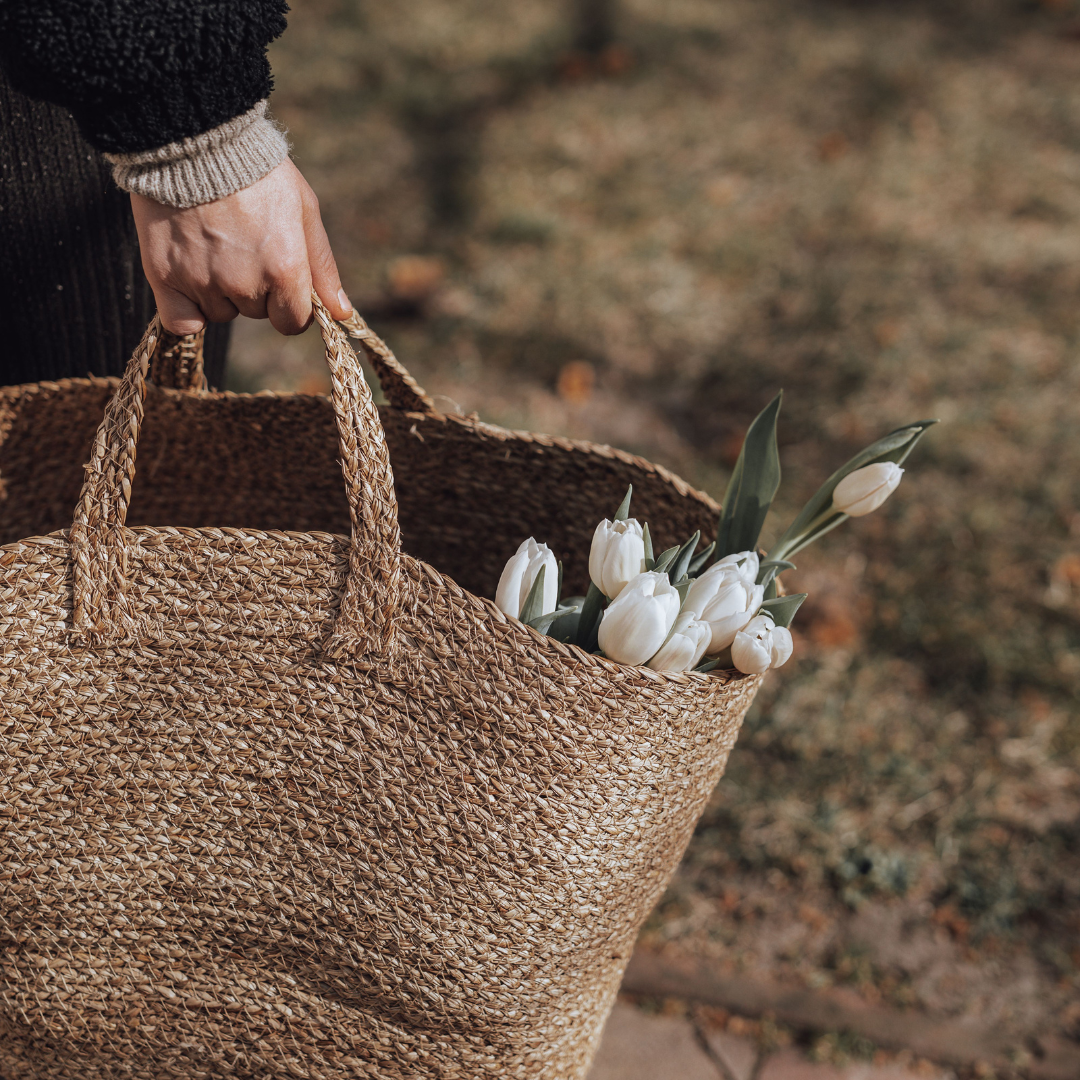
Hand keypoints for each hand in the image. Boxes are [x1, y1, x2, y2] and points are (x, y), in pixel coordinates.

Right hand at [130, 159, 351, 334]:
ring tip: (211, 245)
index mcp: (284, 270)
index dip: (289, 306)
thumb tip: (341, 314)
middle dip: (253, 290)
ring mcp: (203, 281)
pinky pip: (183, 323)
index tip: (279, 283)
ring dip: (219, 293)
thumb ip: (322, 267)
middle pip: (255, 314)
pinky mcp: (165, 276)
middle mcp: (245, 283)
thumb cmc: (258, 172)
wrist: (195, 137)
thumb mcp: (304, 211)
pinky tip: (189, 281)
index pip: (292, 322)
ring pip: (219, 313)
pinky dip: (187, 312)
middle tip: (240, 246)